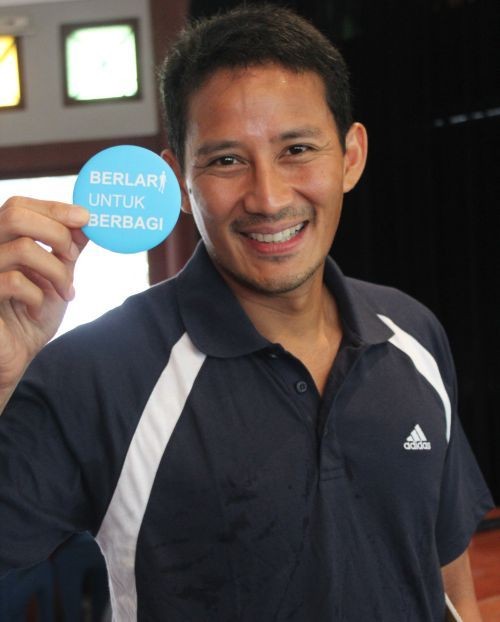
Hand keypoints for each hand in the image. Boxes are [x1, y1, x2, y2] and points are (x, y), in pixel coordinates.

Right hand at [0, 196, 88, 406]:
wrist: (15, 357)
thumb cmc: (31, 316)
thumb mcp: (56, 277)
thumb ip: (66, 249)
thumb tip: (86, 221)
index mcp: (1, 240)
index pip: (19, 206)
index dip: (53, 208)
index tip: (85, 217)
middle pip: (15, 214)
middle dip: (56, 232)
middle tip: (73, 256)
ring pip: (23, 248)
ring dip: (57, 270)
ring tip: (66, 291)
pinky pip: (14, 282)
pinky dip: (38, 295)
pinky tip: (39, 309)